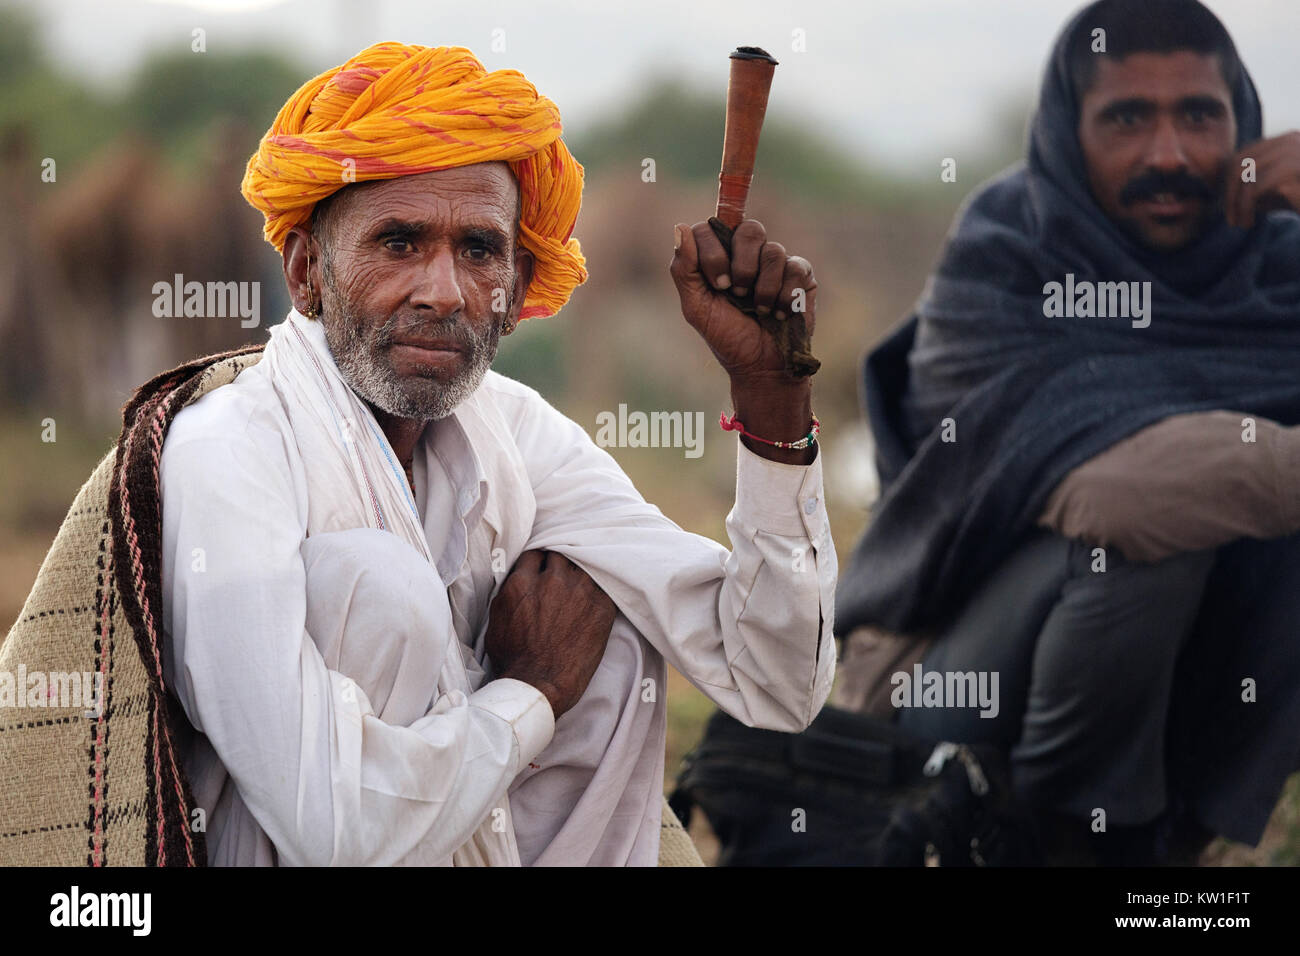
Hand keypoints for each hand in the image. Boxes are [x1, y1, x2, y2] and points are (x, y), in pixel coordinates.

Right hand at [483, 550, 616, 718]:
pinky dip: (597, 588)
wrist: (541, 683)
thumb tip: (515, 581)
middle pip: (559, 556)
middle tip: (560, 577)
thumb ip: (508, 593)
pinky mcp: (601, 604)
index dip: (539, 562)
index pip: (534, 554)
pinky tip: (593, 597)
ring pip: (582, 566)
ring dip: (578, 574)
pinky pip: (603, 584)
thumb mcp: (496, 622)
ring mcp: (579, 590)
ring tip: (577, 587)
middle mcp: (551, 580)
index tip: (542, 568)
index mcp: (522, 582)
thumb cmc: (514, 659)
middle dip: (558, 564)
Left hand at [669, 219, 816, 385]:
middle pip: (749, 230)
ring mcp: (776, 263)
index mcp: (719, 256)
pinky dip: (785, 295)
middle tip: (738, 294)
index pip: (712, 228)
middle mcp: (747, 254)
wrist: (761, 366)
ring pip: (774, 251)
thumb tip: (679, 228)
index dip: (714, 252)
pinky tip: (780, 314)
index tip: (718, 285)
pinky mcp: (801, 275)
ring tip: (760, 311)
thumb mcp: (696, 307)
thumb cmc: (727, 337)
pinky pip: (796, 267)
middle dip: (743, 266)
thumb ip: (684, 270)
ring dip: (764, 288)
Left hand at [1226, 131, 1299, 229]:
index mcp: (1287, 140)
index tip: (1225, 203)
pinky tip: (1249, 221)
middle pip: (1240, 161)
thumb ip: (1254, 183)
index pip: (1243, 154)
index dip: (1227, 179)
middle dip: (1228, 192)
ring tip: (1239, 222)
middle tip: (1229, 217)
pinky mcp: (1296, 168)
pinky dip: (1246, 206)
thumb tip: (1221, 186)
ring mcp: (1296, 152)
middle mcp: (1292, 140)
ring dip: (1236, 202)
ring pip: (1245, 174)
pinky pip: (1256, 186)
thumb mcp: (1276, 190)